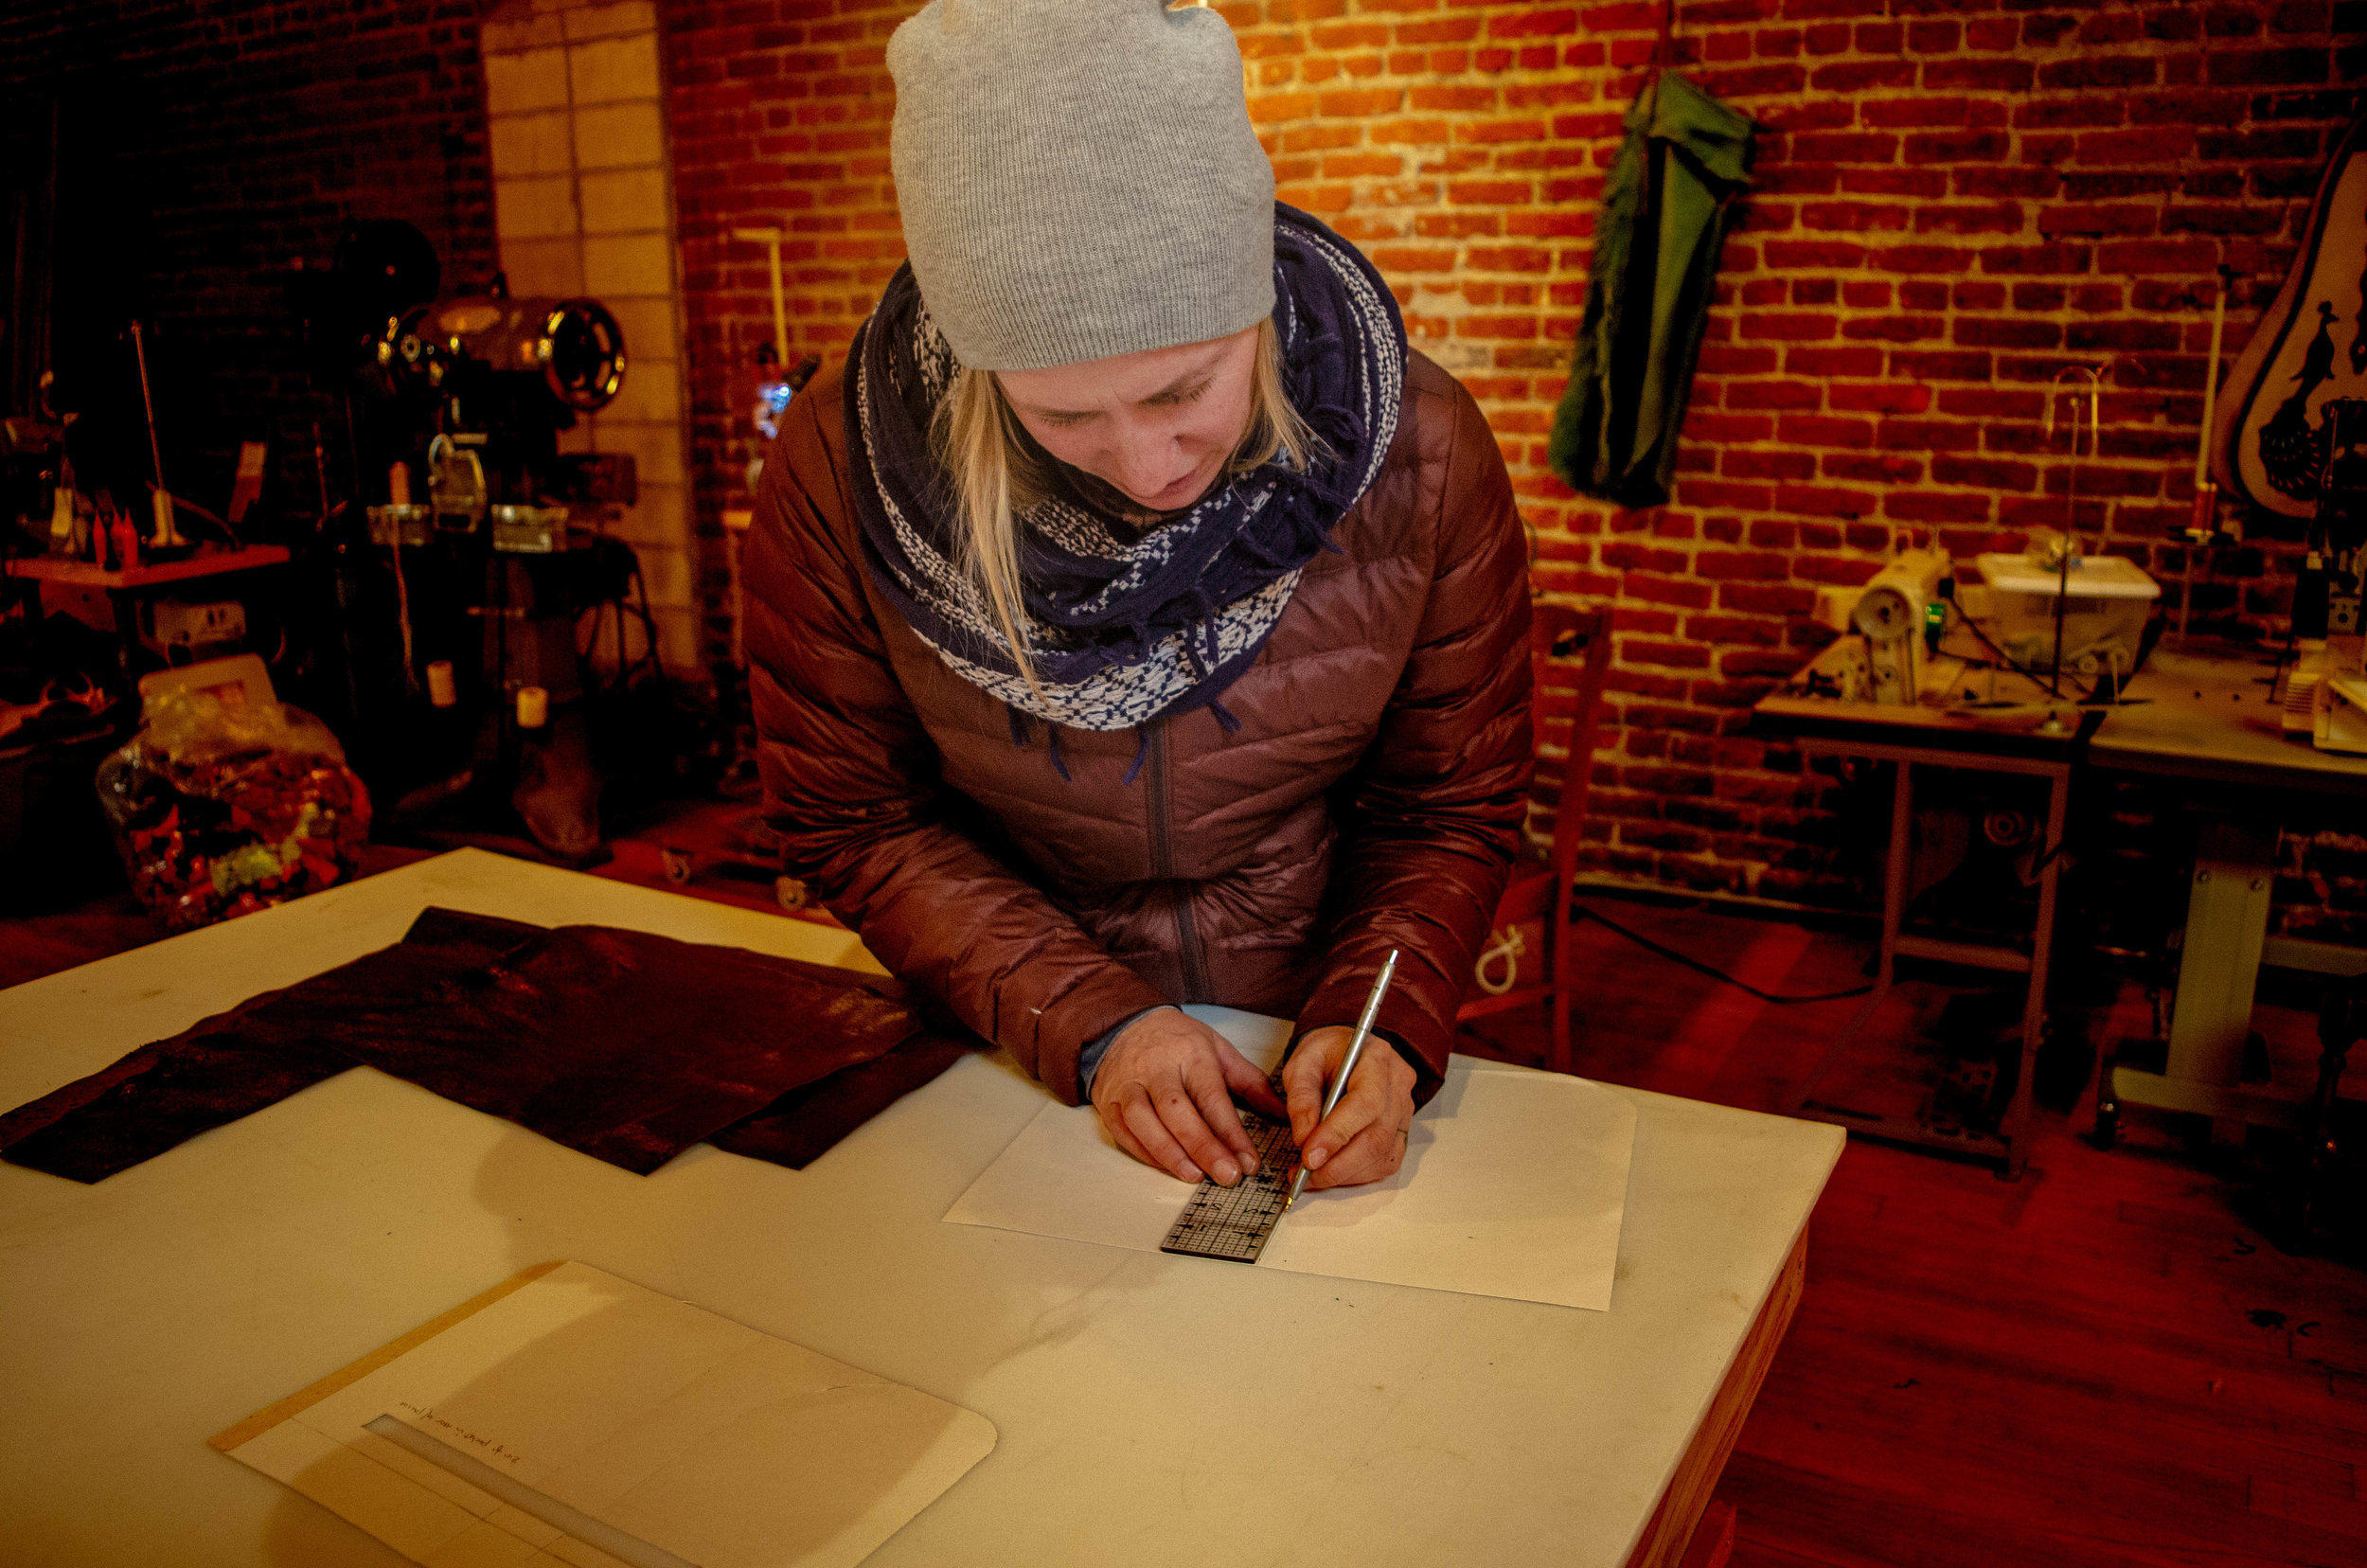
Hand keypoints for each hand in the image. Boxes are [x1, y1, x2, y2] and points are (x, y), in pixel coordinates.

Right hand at [1091, 1009, 1287, 1185]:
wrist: (1124, 1023)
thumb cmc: (1176, 1040)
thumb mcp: (1219, 1049)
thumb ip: (1251, 1082)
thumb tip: (1281, 1113)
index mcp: (1190, 1054)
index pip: (1212, 1097)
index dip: (1232, 1132)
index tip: (1250, 1161)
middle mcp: (1157, 1069)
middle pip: (1177, 1111)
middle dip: (1203, 1147)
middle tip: (1227, 1175)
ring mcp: (1128, 1085)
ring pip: (1143, 1121)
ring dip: (1169, 1153)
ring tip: (1195, 1176)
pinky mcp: (1108, 1102)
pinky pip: (1123, 1131)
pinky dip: (1144, 1153)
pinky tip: (1166, 1167)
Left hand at [1282, 1025, 1418, 1190]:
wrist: (1348, 1050)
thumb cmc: (1327, 1053)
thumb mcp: (1302, 1063)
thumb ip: (1301, 1099)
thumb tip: (1304, 1139)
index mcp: (1376, 1059)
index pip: (1365, 1103)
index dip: (1337, 1135)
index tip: (1309, 1157)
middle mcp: (1397, 1086)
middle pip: (1377, 1136)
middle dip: (1337, 1164)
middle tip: (1304, 1174)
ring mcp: (1404, 1111)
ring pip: (1382, 1155)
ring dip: (1344, 1174)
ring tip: (1311, 1176)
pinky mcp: (1401, 1132)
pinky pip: (1384, 1162)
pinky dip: (1356, 1175)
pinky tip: (1333, 1171)